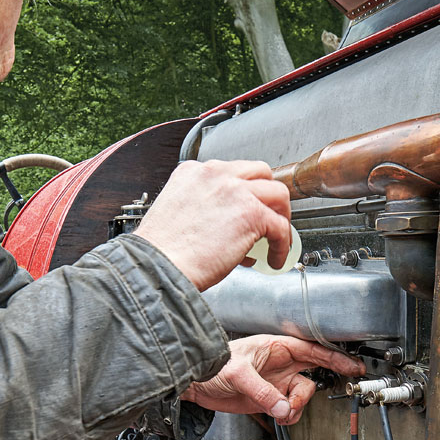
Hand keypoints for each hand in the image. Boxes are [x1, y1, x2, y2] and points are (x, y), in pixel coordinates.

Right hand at [135, 160, 290, 290]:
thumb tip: (229, 228)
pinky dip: (282, 246)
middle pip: (260, 173)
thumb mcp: (177, 213)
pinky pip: (280, 227)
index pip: (231, 172)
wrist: (157, 267)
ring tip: (276, 238)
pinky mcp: (251, 214)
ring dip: (280, 216)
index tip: (244, 211)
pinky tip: (274, 260)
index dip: (243, 194)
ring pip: (278, 193)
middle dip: (267, 196)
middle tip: (268, 218)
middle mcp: (215, 175)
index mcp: (193, 173)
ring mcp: (235, 191)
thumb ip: (205, 210)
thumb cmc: (161, 252)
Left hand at [182, 335, 364, 423]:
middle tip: (338, 389)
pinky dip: (288, 415)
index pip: (311, 349)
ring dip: (297, 407)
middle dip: (322, 384)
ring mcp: (275, 381)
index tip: (352, 365)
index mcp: (274, 347)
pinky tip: (277, 415)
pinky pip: (290, 409)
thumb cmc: (211, 366)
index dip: (334, 356)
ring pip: (303, 395)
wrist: (194, 385)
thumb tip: (283, 407)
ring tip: (283, 411)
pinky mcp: (269, 398)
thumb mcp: (237, 374)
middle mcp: (279, 364)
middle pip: (314, 372)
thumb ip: (263, 391)